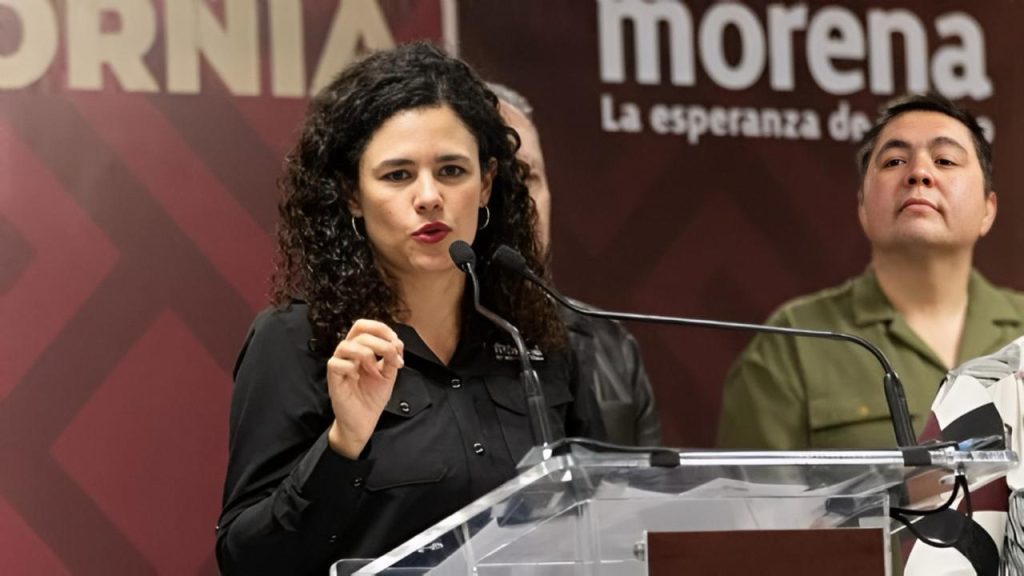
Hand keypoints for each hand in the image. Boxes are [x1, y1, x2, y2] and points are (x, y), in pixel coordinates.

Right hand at [326, 319, 403, 458]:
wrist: (364, 420)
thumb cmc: (372, 396)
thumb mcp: (389, 374)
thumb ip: (392, 357)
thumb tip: (397, 343)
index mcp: (361, 348)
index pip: (365, 326)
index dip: (382, 329)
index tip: (397, 343)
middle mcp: (349, 353)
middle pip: (359, 332)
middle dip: (381, 343)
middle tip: (393, 359)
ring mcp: (339, 364)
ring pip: (346, 345)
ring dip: (367, 355)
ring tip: (376, 371)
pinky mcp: (332, 378)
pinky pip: (336, 363)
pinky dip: (351, 369)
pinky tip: (358, 378)